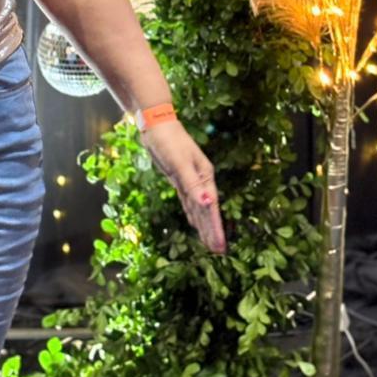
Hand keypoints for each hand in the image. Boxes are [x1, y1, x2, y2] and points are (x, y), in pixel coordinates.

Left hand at [140, 119, 226, 254]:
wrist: (156, 123)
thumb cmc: (169, 141)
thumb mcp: (180, 163)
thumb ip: (193, 185)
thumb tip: (208, 203)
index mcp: (205, 176)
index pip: (211, 207)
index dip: (216, 228)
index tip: (221, 247)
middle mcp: (201, 179)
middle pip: (207, 210)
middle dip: (212, 231)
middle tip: (219, 252)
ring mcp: (190, 179)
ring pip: (197, 208)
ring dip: (203, 225)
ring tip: (210, 243)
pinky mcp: (178, 178)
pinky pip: (187, 201)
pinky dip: (192, 213)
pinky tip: (194, 223)